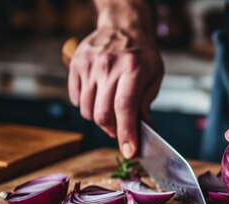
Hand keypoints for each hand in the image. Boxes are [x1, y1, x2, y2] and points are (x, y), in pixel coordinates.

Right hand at [68, 26, 162, 157]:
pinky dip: (85, 106)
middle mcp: (108, 67)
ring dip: (98, 120)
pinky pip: (75, 99)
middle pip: (103, 114)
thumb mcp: (154, 76)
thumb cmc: (141, 54)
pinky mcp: (75, 65)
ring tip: (110, 111)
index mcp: (132, 69)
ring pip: (86, 110)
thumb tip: (144, 131)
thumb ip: (146, 103)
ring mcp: (89, 65)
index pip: (125, 109)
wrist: (123, 26)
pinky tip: (97, 98)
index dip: (127, 134)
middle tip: (120, 131)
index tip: (129, 152)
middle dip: (112, 131)